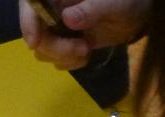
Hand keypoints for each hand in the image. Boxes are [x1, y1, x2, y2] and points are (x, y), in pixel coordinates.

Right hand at [19, 0, 148, 70]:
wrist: (137, 15)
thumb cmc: (125, 0)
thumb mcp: (113, 2)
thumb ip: (92, 8)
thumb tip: (68, 19)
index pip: (30, 3)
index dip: (28, 21)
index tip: (34, 42)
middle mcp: (51, 7)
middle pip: (34, 30)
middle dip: (54, 47)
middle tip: (82, 49)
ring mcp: (55, 26)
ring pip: (42, 48)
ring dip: (62, 56)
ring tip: (86, 51)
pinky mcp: (62, 42)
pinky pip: (54, 58)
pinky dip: (68, 62)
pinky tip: (85, 55)